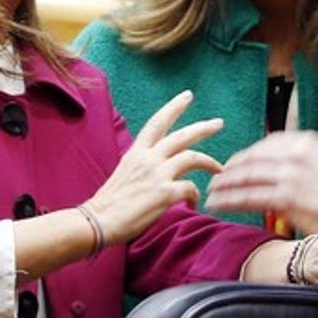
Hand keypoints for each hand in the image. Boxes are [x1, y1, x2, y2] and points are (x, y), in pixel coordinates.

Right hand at [84, 91, 222, 245]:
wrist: (98, 221)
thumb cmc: (109, 203)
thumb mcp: (124, 173)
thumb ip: (142, 166)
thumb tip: (156, 169)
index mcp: (136, 152)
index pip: (157, 123)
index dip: (173, 107)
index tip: (187, 96)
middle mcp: (148, 158)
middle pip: (182, 136)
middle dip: (203, 127)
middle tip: (219, 123)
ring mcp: (158, 174)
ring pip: (192, 157)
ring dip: (209, 162)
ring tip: (218, 168)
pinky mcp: (165, 193)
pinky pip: (190, 188)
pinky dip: (195, 195)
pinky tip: (192, 203)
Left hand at [205, 130, 317, 233]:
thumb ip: (297, 160)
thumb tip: (271, 166)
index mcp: (305, 141)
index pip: (265, 145)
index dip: (244, 156)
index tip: (232, 165)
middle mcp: (296, 153)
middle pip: (251, 159)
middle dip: (229, 171)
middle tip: (214, 179)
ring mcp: (289, 175)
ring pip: (245, 178)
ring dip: (224, 186)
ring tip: (211, 193)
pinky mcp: (285, 197)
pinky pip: (248, 197)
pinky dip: (229, 201)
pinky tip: (219, 205)